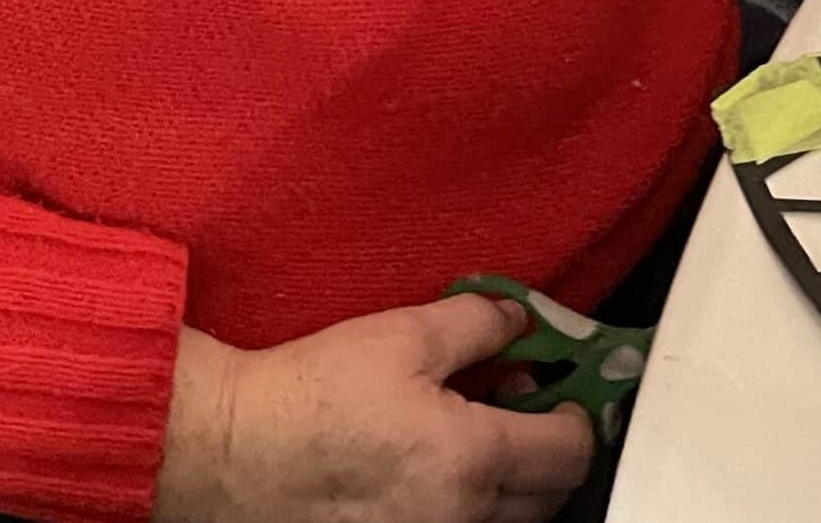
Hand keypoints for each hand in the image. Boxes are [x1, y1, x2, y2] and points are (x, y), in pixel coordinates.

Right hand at [155, 297, 594, 522]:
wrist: (242, 449)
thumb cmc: (312, 394)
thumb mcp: (400, 334)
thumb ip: (473, 323)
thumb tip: (516, 318)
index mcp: (473, 459)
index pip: (570, 451)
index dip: (578, 415)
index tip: (566, 390)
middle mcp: (466, 515)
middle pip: (551, 495)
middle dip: (550, 447)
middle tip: (523, 400)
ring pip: (510, 518)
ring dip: (512, 477)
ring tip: (473, 428)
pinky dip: (470, 498)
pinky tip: (436, 460)